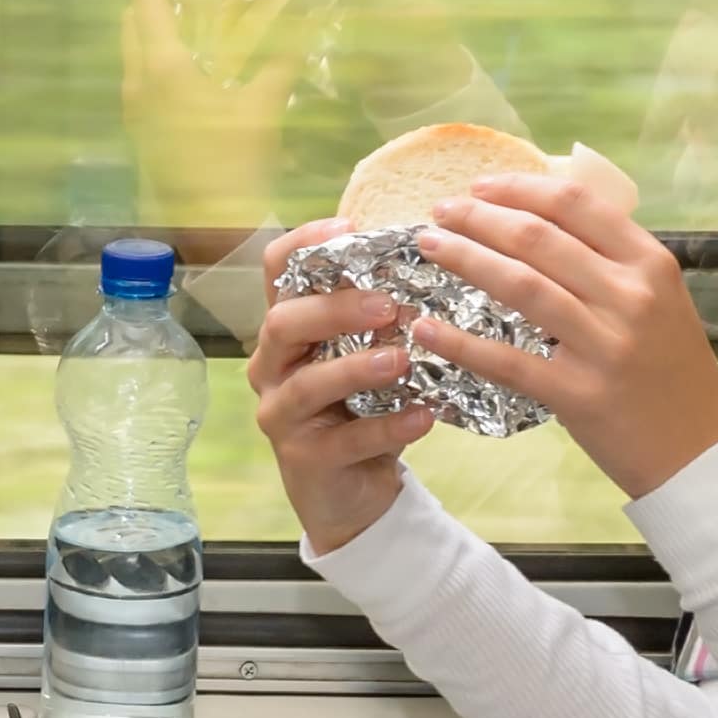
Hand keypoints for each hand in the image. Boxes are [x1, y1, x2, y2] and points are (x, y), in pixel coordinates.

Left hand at [118, 0, 298, 231]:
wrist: (204, 227)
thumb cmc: (232, 163)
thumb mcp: (263, 107)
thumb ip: (280, 62)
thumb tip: (303, 26)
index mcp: (162, 64)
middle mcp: (138, 78)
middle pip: (134, 14)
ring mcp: (134, 103)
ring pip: (135, 44)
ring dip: (158, 21)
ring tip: (199, 13)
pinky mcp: (140, 124)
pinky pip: (142, 71)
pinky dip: (161, 51)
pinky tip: (197, 59)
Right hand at [246, 218, 442, 553]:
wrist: (354, 491)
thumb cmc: (364, 408)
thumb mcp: (368, 355)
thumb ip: (384, 318)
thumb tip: (444, 261)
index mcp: (289, 328)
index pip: (279, 270)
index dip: (306, 242)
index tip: (352, 227)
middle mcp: (273, 366)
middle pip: (282, 322)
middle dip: (334, 308)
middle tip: (387, 304)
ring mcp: (282, 414)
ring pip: (306, 384)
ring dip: (356, 368)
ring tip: (402, 360)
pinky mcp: (303, 460)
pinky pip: (343, 440)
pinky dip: (387, 428)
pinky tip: (424, 416)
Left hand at [409, 170, 717, 499]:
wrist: (698, 451)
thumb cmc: (671, 369)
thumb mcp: (660, 299)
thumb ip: (611, 261)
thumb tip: (541, 216)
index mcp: (649, 263)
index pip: (575, 204)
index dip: (518, 189)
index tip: (478, 186)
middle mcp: (631, 296)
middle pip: (537, 238)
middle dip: (478, 218)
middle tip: (440, 211)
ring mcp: (605, 345)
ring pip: (520, 285)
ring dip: (464, 259)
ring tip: (428, 247)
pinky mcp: (579, 394)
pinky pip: (507, 361)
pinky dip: (460, 342)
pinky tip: (426, 327)